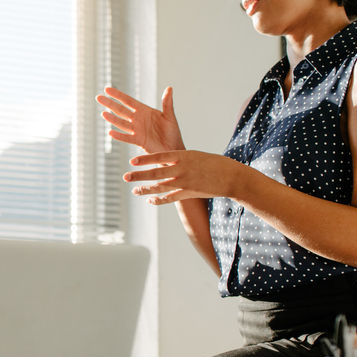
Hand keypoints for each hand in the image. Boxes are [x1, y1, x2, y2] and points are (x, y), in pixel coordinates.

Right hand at [96, 86, 185, 153]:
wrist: (173, 148)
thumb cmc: (173, 132)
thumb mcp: (170, 116)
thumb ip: (167, 103)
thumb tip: (169, 88)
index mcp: (145, 111)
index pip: (128, 101)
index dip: (118, 95)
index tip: (107, 89)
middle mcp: (138, 120)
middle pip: (121, 110)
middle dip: (110, 104)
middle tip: (98, 98)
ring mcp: (137, 130)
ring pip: (121, 123)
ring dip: (112, 118)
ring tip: (103, 113)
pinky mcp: (138, 141)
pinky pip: (127, 137)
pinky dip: (119, 135)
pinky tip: (110, 132)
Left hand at [125, 150, 247, 204]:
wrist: (231, 176)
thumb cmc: (214, 163)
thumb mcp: (195, 155)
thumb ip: (179, 158)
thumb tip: (164, 161)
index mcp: (184, 156)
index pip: (160, 156)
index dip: (145, 159)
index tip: (132, 161)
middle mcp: (182, 169)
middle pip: (156, 173)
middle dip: (139, 175)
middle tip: (125, 177)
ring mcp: (185, 183)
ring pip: (160, 187)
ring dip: (145, 189)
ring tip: (134, 191)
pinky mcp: (189, 193)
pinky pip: (170, 198)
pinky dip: (159, 199)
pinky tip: (150, 200)